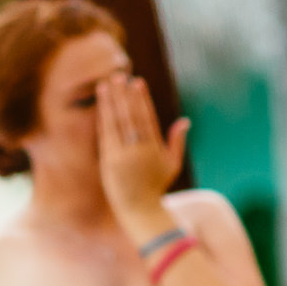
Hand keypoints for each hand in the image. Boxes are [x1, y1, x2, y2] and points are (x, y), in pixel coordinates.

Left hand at [97, 72, 187, 222]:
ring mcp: (120, 156)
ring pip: (114, 123)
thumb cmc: (157, 186)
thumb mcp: (172, 164)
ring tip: (105, 84)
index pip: (145, 118)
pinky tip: (102, 104)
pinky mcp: (107, 161)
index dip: (141, 99)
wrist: (138, 209)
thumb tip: (184, 120)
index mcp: (153, 149)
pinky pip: (105, 134)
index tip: (137, 82)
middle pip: (129, 117)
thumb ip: (177, 142)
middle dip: (124, 96)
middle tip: (119, 76)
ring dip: (109, 102)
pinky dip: (103, 118)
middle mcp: (136, 151)